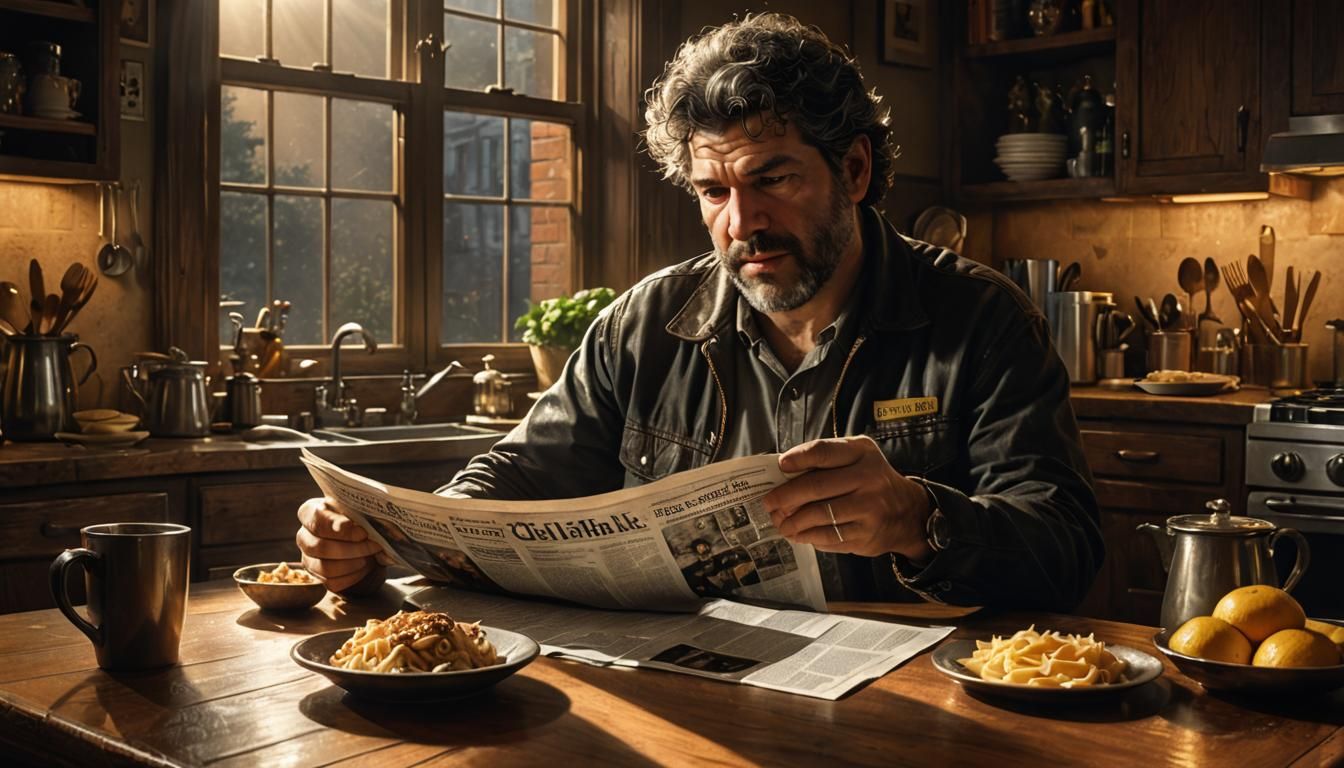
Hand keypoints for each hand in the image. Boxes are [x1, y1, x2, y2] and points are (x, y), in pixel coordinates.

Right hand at [296, 498, 392, 592]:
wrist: (366, 542)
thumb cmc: (361, 520)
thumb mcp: (362, 509)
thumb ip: (361, 511)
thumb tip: (363, 527)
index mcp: (310, 512)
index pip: (315, 518)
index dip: (336, 525)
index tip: (361, 531)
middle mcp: (304, 536)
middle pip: (320, 546)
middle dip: (352, 548)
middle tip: (374, 545)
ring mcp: (308, 559)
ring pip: (325, 567)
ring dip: (353, 563)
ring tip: (371, 557)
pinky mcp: (318, 577)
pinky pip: (332, 582)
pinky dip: (353, 576)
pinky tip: (366, 568)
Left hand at [762, 436, 933, 559]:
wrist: (908, 513)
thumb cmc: (872, 480)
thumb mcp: (858, 458)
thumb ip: (827, 458)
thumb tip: (785, 472)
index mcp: (862, 454)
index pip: (823, 452)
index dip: (799, 458)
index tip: (781, 465)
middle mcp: (868, 479)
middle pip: (816, 486)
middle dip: (786, 496)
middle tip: (769, 503)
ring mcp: (868, 509)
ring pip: (819, 515)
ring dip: (792, 521)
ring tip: (779, 522)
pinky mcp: (865, 535)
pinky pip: (828, 537)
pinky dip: (807, 536)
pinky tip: (797, 534)